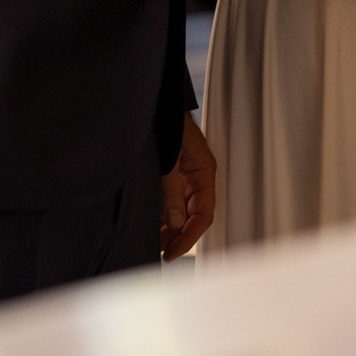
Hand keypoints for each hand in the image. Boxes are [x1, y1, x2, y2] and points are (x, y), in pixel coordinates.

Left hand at [162, 114, 216, 259]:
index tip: (173, 253)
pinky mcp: (172, 174)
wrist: (158, 102)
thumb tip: (174, 222)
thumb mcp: (168, 161)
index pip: (203, 215)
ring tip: (154, 243)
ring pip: (183, 210)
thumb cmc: (168, 123)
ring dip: (171, 228)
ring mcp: (185, 176)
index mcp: (204, 174)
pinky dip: (164, 215)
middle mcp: (197, 178)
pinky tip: (152, 224)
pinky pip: (172, 201)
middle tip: (162, 253)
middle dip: (179, 236)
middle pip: (194, 216)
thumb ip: (171, 192)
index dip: (189, 237)